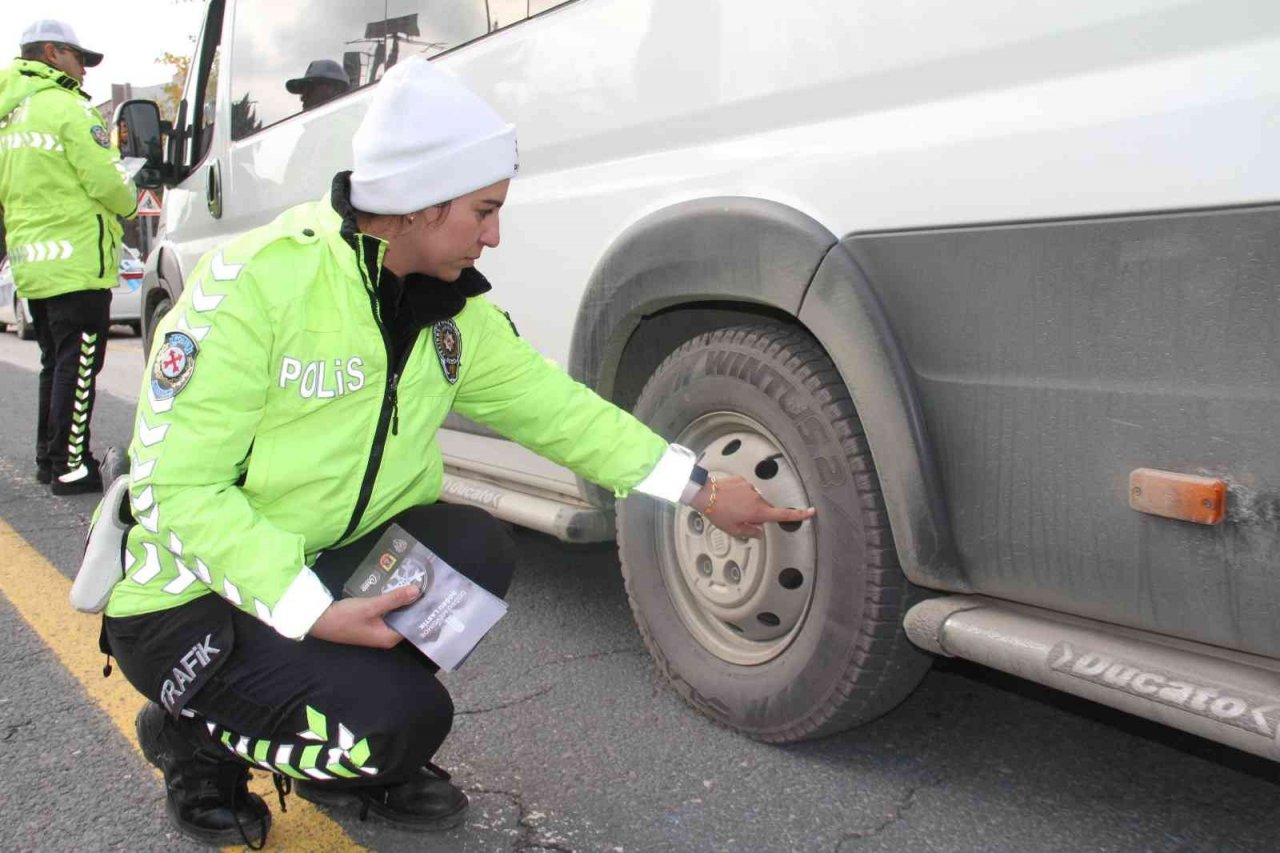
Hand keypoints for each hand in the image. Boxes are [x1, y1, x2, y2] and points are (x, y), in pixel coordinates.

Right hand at [308, 585, 419, 647]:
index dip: (425, 611)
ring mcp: (378, 629)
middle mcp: (386, 636)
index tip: (437, 597)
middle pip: (407, 619)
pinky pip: (389, 611)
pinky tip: (399, 587)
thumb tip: (417, 591)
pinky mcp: (371, 621)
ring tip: (419, 583)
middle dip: (417, 604)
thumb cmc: (344, 618)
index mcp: (390, 637)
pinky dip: (394, 601)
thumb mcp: (371, 606)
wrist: (317, 621)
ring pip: (398, 614)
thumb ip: (394, 599)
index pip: (414, 625)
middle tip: (430, 585)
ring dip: (405, 601)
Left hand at [691, 475, 815, 538]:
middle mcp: (758, 498)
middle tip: (741, 518)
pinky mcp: (744, 480)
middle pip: (766, 509)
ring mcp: (751, 488)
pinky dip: (742, 495)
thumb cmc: (718, 513)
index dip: (798, 515)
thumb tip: (759, 532)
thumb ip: (750, 532)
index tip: (811, 512)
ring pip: (756, 499)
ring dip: (748, 504)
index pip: (783, 515)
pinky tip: (730, 498)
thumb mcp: (734, 530)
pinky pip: (748, 490)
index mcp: (758, 512)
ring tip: (732, 507)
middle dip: (758, 514)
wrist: (706, 494)